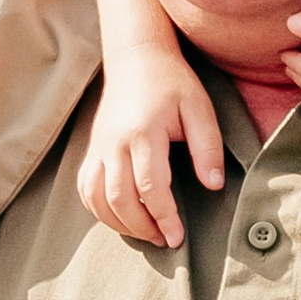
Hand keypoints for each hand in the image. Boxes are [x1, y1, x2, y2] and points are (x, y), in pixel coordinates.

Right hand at [78, 45, 224, 250]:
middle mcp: (113, 143)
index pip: (150, 187)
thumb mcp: (199, 109)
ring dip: (119, 224)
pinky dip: (100, 210)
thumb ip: (207, 147)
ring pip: (97, 199)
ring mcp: (98, 148)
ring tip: (147, 233)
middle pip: (119, 199)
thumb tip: (214, 185)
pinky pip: (86, 190)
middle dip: (142, 228)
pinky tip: (122, 218)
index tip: (178, 237)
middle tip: (165, 241)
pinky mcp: (91, 150)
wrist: (136, 58)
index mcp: (142, 133)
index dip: (164, 217)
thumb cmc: (172, 84)